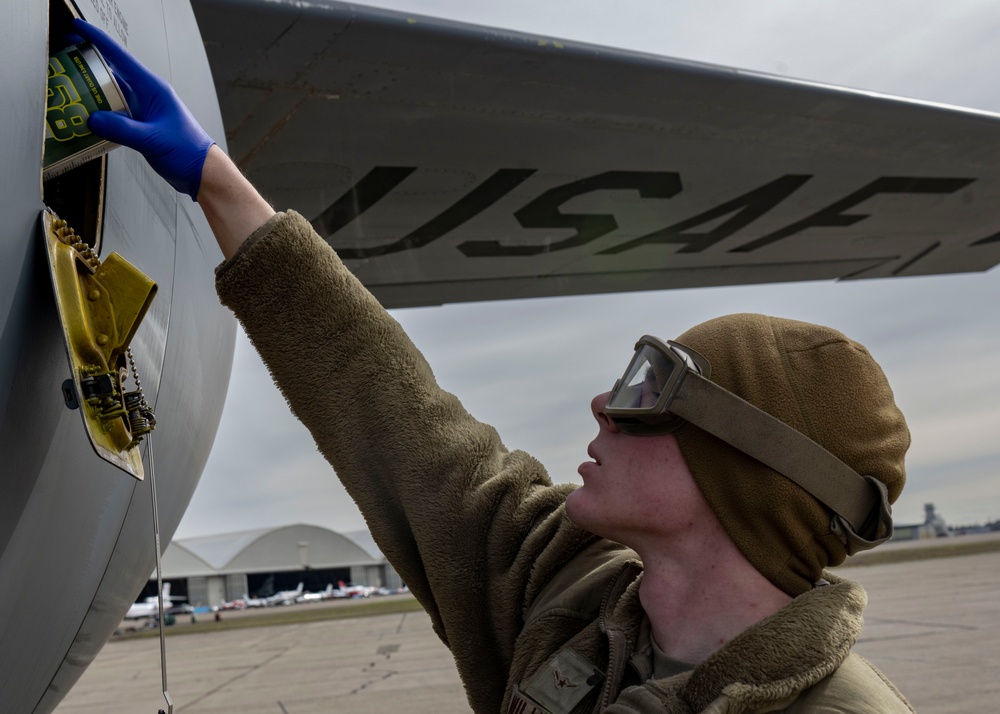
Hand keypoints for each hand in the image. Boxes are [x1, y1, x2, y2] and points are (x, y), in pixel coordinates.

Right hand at [70, 19, 214, 199]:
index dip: (98, 40)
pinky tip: (86, 116)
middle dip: (88, 62)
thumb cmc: (188, 152)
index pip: (121, 58)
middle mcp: (147, 96)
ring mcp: (144, 110)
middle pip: (112, 72)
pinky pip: (115, 113)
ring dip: (92, 90)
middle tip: (65, 56)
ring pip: (112, 93)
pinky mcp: (141, 125)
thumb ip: (123, 129)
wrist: (202, 172)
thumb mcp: (153, 139)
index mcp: (153, 89)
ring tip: (69, 86)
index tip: (78, 27)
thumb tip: (93, 118)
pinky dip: (100, 112)